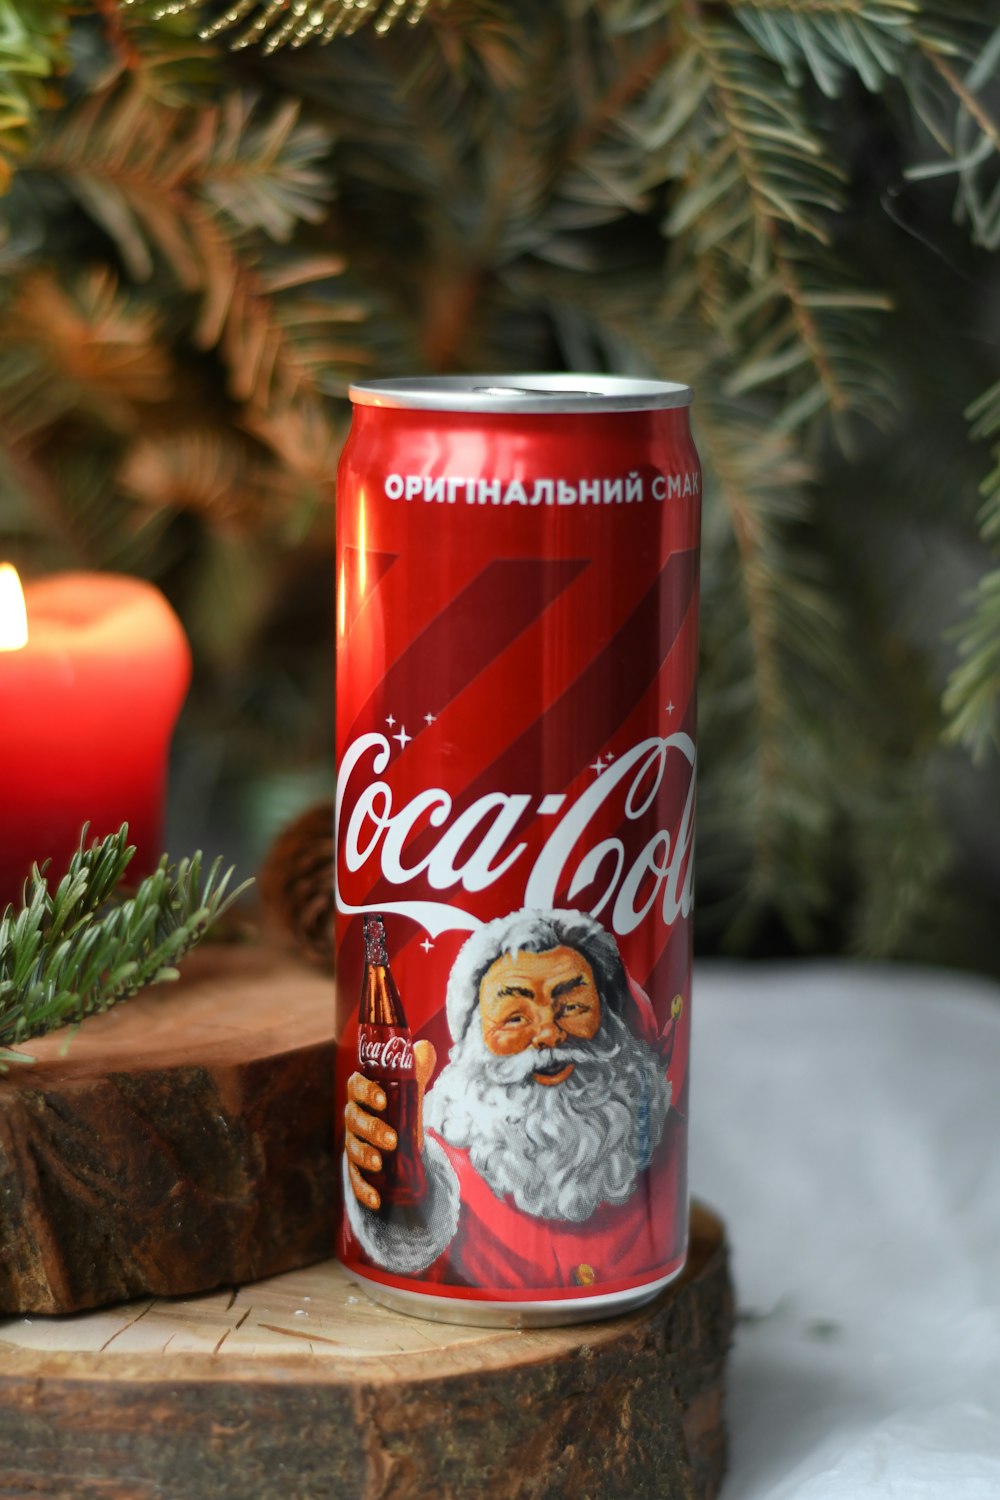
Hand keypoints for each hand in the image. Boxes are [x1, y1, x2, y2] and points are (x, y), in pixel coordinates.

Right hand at [345, 1039, 435, 1210]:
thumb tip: (423, 1049)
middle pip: (354, 1121)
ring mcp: (353, 1142)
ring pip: (352, 1149)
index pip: (355, 1086)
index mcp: (362, 1092)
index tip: (383, 1099)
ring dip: (364, 1157)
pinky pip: (354, 1179)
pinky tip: (376, 1201)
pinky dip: (362, 1190)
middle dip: (371, 1129)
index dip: (366, 1092)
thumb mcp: (410, 1080)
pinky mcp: (357, 1168)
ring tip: (380, 1164)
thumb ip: (417, 1064)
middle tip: (392, 1139)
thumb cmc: (400, 1098)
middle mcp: (353, 1115)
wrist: (397, 1127)